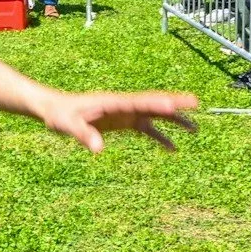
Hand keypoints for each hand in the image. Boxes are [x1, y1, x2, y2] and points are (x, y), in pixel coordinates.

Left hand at [44, 90, 198, 153]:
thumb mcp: (67, 125)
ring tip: (194, 129)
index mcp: (111, 102)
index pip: (137, 101)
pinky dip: (159, 137)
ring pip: (154, 115)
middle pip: (152, 103)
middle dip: (174, 104)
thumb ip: (82, 134)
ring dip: (173, 120)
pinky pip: (145, 129)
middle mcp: (122, 105)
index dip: (155, 103)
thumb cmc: (60, 115)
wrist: (54, 110)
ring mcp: (124, 114)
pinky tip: (172, 148)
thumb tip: (99, 150)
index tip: (173, 105)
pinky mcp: (122, 123)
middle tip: (196, 104)